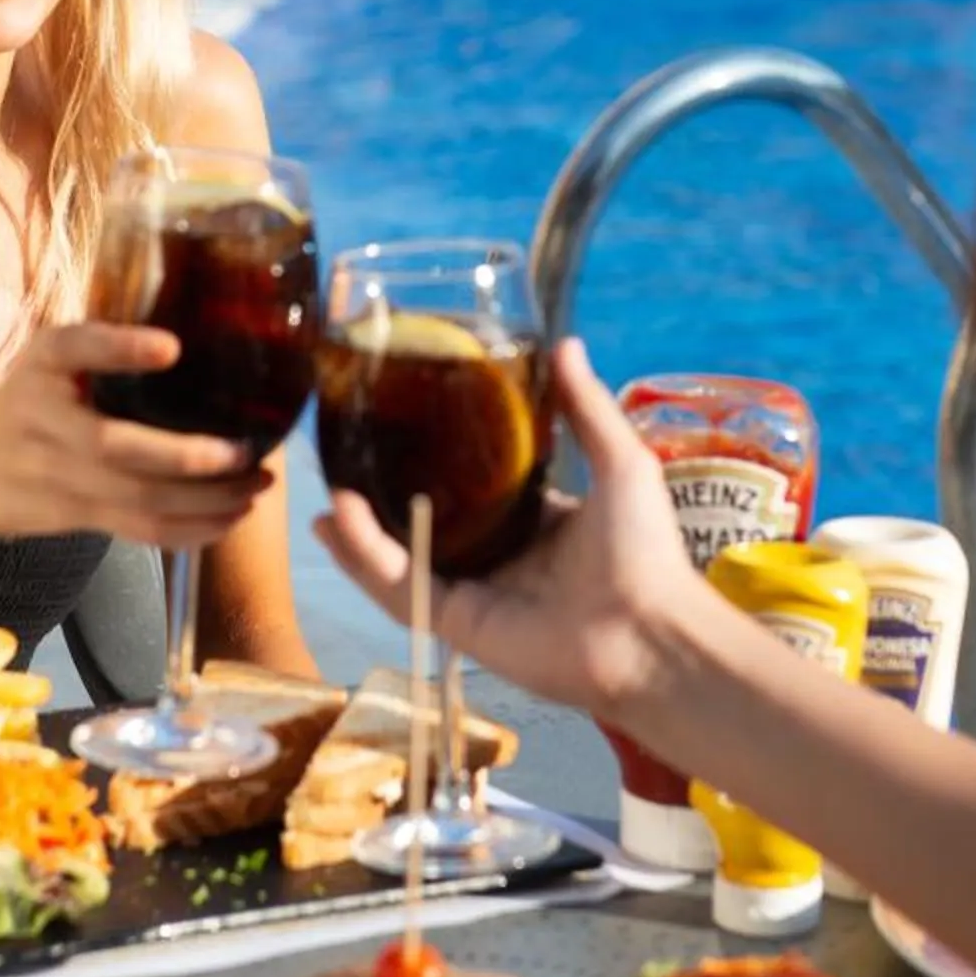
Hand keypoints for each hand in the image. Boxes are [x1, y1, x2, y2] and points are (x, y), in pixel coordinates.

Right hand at [0, 324, 268, 547]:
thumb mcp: (50, 356)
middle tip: (248, 452)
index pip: (75, 347)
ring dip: (206, 501)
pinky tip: (229, 518)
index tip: (172, 347)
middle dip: (191, 457)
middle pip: (118, 447)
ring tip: (255, 487)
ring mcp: (57, 475)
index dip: (120, 348)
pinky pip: (137, 530)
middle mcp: (45, 418)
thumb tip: (199, 339)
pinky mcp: (73, 516)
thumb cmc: (31, 397)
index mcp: (45, 362)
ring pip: (137, 498)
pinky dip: (190, 530)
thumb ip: (104, 346)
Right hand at [314, 339, 708, 719]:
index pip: (473, 494)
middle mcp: (499, 560)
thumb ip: (586, 407)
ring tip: (326, 495)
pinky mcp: (458, 624)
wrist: (649, 635)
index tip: (400, 438)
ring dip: (359, 532)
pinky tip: (340, 522)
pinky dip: (366, 559)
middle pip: (425, 529)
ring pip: (400, 560)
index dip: (435, 469)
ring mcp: (475, 594)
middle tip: (345, 468)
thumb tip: (565, 342)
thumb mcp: (619, 463)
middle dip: (381, 506)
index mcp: (536, 525)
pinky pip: (401, 588)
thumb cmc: (646, 554)